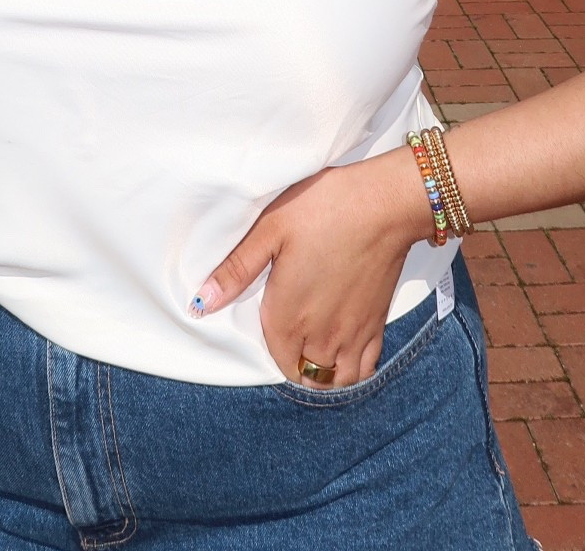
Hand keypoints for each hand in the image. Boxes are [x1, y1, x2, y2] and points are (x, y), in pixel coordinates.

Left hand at [190, 153, 428, 387]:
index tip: (269, 323)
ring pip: (336, 381)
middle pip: (304, 375)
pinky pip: (366, 368)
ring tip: (314, 350)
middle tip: (290, 336)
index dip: (269, 346)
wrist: (383, 203)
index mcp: (289, 317)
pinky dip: (353, 370)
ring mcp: (353, 334)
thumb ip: (236, 270)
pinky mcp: (378, 324)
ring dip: (322, 374)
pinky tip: (345, 350)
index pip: (274, 357)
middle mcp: (321, 336)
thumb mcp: (269, 229)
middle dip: (294, 364)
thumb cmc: (324, 209)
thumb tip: (201, 303)